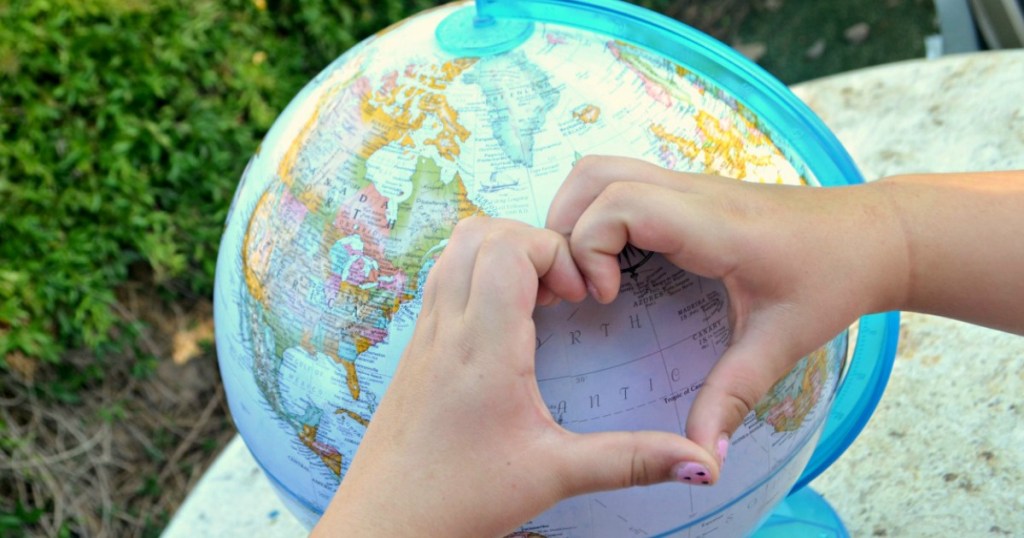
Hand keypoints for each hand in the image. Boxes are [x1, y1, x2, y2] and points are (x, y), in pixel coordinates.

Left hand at [313, 216, 719, 537]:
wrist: (382, 524)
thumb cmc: (458, 499)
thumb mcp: (555, 475)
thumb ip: (632, 461)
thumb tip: (703, 466)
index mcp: (482, 345)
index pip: (507, 246)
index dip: (554, 251)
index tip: (580, 295)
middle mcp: (446, 327)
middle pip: (478, 231)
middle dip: (531, 241)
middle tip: (563, 292)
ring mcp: (424, 333)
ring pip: (453, 250)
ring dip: (501, 254)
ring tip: (538, 304)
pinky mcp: (414, 348)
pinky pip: (442, 280)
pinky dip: (478, 277)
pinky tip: (506, 328)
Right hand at [546, 156, 907, 461]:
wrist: (874, 234)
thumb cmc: (832, 280)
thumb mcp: (781, 343)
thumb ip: (733, 398)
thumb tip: (701, 459)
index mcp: (712, 225)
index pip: (619, 204)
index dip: (590, 248)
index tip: (606, 299)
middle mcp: (691, 192)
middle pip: (594, 175)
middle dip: (565, 227)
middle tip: (579, 286)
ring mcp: (688, 183)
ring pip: (602, 169)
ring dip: (575, 213)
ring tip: (586, 271)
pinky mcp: (688, 190)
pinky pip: (621, 182)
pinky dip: (597, 212)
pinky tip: (613, 261)